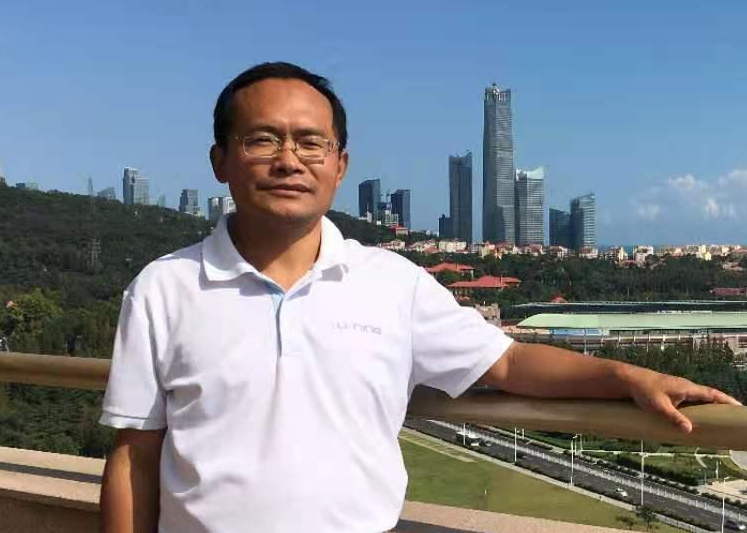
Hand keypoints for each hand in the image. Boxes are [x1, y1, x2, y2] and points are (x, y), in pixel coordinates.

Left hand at [624, 368, 741, 432]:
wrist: (628, 380)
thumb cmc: (643, 391)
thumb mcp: (659, 406)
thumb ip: (674, 418)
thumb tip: (690, 430)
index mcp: (687, 388)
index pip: (712, 394)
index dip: (726, 400)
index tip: (739, 407)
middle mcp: (685, 387)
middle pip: (708, 396)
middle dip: (721, 404)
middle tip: (732, 416)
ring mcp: (677, 389)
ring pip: (698, 398)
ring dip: (708, 406)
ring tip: (717, 419)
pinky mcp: (670, 393)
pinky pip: (688, 400)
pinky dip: (696, 407)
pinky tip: (694, 416)